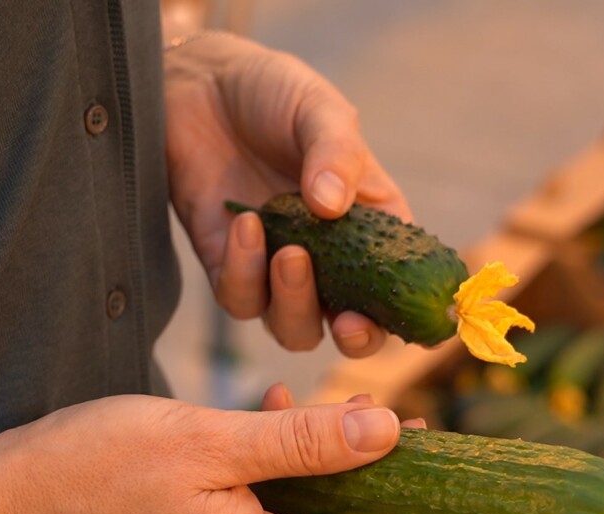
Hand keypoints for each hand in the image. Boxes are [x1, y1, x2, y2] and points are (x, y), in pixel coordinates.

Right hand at [0, 385, 478, 513]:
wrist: (17, 488)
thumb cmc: (100, 464)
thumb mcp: (210, 440)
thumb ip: (301, 442)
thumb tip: (388, 432)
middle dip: (404, 512)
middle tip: (445, 460)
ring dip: (350, 477)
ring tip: (378, 426)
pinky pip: (269, 495)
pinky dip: (292, 458)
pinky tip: (281, 408)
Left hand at [164, 33, 410, 357]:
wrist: (200, 85)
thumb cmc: (274, 93)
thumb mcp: (318, 110)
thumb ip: (334, 154)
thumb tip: (332, 207)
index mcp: (372, 225)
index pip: (400, 287)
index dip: (402, 316)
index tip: (393, 316)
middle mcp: (330, 258)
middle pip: (351, 328)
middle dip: (354, 337)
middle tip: (345, 319)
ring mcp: (278, 268)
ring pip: (294, 327)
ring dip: (294, 303)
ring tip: (289, 251)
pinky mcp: (228, 266)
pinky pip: (240, 299)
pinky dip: (244, 274)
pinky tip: (244, 225)